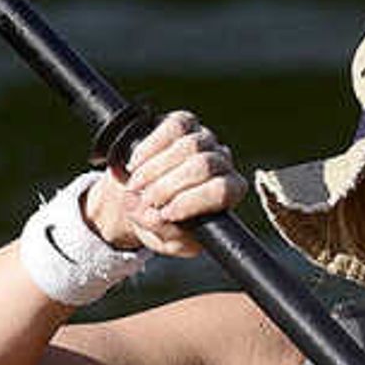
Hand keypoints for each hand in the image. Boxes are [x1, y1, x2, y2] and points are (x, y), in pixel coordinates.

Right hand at [85, 112, 240, 258]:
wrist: (144, 199)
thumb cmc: (164, 224)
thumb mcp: (168, 240)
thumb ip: (167, 234)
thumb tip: (156, 218)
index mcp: (230, 192)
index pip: (222, 190)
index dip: (191, 201)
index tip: (165, 214)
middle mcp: (222, 162)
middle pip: (203, 165)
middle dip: (169, 186)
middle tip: (145, 202)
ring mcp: (205, 139)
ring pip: (188, 146)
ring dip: (155, 169)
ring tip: (135, 187)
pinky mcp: (185, 123)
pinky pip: (172, 127)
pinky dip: (150, 148)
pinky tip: (135, 164)